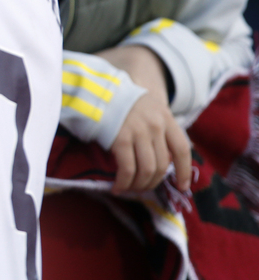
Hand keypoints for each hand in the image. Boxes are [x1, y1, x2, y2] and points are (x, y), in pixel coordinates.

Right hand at [98, 45, 191, 193]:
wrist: (96, 90)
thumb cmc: (120, 101)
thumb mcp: (148, 109)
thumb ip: (158, 129)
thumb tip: (164, 159)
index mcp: (165, 118)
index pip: (183, 149)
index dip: (184, 171)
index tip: (182, 186)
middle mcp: (155, 126)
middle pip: (163, 164)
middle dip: (153, 182)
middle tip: (143, 188)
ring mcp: (138, 133)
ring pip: (147, 170)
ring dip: (139, 185)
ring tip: (130, 189)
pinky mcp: (120, 139)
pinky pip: (127, 169)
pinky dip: (125, 182)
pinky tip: (118, 187)